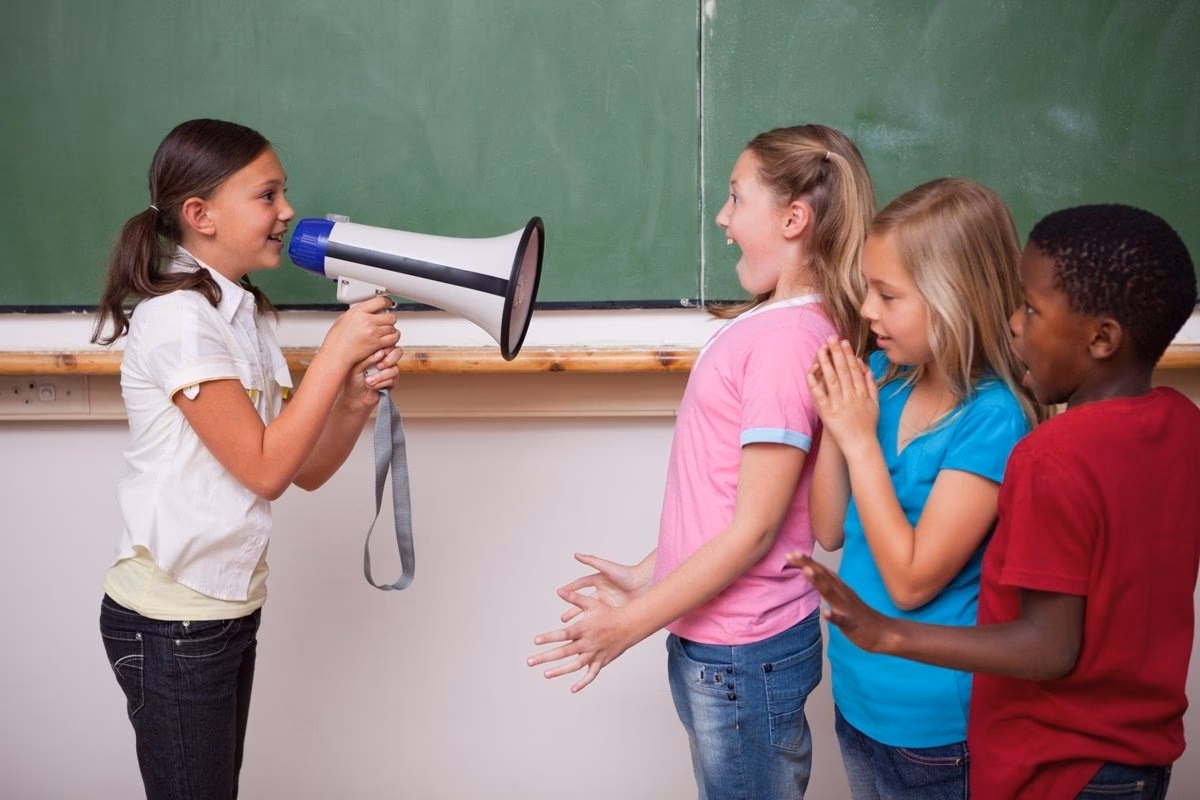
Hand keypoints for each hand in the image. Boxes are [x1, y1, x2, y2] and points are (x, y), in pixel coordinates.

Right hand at [321, 295, 399, 370]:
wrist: (336, 355)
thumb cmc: (336, 340)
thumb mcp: (343, 319)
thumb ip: (355, 313)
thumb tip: (363, 309)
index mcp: (358, 312)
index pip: (380, 301)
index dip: (386, 302)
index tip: (388, 304)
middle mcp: (367, 321)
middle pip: (390, 316)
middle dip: (389, 318)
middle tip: (386, 321)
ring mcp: (373, 332)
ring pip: (393, 328)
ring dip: (391, 330)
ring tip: (386, 331)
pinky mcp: (376, 343)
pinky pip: (392, 339)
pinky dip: (392, 339)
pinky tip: (387, 339)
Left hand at [342, 342, 404, 410]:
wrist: (355, 398)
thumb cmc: (352, 381)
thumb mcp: (356, 366)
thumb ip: (368, 358)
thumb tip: (381, 352)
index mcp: (375, 352)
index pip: (387, 344)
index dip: (387, 348)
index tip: (380, 354)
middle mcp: (384, 360)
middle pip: (397, 352)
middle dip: (389, 360)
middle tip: (379, 366)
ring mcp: (389, 370)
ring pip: (395, 368)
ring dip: (381, 376)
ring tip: (369, 381)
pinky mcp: (392, 382)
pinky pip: (394, 380)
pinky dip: (382, 383)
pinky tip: (373, 386)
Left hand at [528, 588, 641, 692]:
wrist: (630, 625)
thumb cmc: (610, 613)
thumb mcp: (592, 603)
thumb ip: (574, 597)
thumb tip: (559, 590)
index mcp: (584, 628)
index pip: (564, 634)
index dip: (549, 637)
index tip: (536, 641)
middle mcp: (588, 642)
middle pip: (564, 651)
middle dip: (546, 657)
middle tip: (530, 661)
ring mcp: (595, 653)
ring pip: (575, 665)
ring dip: (560, 671)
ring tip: (545, 674)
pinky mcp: (602, 661)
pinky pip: (592, 674)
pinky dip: (583, 683)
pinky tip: (572, 689)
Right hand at [557, 553, 652, 623]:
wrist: (646, 584)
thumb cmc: (627, 574)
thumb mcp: (607, 568)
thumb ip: (592, 561)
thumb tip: (577, 555)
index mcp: (598, 581)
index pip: (581, 584)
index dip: (570, 588)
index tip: (560, 592)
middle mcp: (601, 592)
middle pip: (584, 602)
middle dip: (573, 611)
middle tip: (563, 619)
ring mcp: (608, 603)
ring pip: (591, 614)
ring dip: (582, 621)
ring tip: (573, 629)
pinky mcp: (614, 611)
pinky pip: (602, 619)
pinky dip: (595, 626)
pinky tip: (589, 633)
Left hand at [785, 552, 890, 652]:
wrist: (884, 633)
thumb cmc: (860, 616)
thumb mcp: (842, 598)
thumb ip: (829, 586)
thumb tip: (813, 574)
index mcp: (840, 589)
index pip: (822, 572)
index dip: (807, 562)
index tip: (791, 553)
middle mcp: (843, 594)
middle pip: (824, 577)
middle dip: (808, 565)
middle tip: (792, 554)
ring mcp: (848, 609)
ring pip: (832, 594)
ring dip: (818, 582)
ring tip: (806, 571)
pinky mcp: (853, 624)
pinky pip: (843, 621)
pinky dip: (834, 616)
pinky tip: (826, 613)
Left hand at [807, 337, 877, 456]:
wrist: (860, 445)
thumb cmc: (867, 425)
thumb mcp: (875, 403)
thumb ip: (871, 385)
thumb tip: (866, 368)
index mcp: (861, 393)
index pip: (854, 369)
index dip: (848, 354)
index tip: (843, 342)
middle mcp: (851, 396)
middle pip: (842, 370)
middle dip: (836, 353)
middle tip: (831, 338)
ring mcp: (839, 404)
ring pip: (831, 379)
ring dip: (825, 362)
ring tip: (821, 349)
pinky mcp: (828, 413)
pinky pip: (819, 395)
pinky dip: (815, 383)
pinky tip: (810, 371)